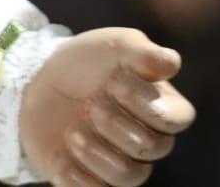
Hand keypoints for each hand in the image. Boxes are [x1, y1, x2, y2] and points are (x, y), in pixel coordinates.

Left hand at [20, 28, 194, 186]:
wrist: (41, 81)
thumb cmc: (88, 62)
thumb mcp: (115, 45)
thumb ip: (143, 52)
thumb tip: (170, 64)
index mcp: (160, 105)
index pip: (178, 118)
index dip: (146, 103)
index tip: (113, 79)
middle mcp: (146, 139)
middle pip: (151, 148)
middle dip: (115, 124)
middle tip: (92, 105)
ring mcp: (120, 163)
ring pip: (128, 176)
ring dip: (95, 150)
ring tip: (73, 130)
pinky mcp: (92, 181)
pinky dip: (75, 172)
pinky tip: (62, 152)